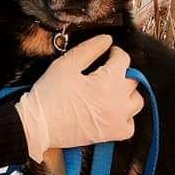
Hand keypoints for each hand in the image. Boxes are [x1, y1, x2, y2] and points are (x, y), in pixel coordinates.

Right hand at [16, 35, 143, 162]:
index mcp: (108, 82)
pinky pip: (130, 125)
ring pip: (136, 102)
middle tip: (106, 70)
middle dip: (121, 72)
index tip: (108, 52)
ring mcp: (116, 120)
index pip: (123, 60)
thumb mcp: (67, 64)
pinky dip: (125, 117)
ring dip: (127, 93)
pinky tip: (112, 111)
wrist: (38, 125)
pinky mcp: (111, 134)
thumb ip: (89, 49)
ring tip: (111, 90)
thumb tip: (106, 40)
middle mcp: (118, 102)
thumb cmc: (50, 94)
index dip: (115, 52)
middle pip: (132, 80)